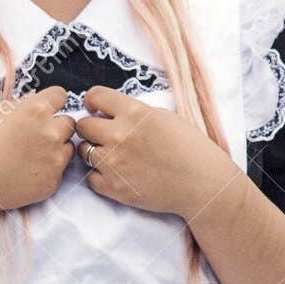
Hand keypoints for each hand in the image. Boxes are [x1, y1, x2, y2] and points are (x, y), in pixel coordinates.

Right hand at [0, 85, 74, 219]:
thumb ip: (20, 107)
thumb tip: (33, 105)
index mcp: (36, 109)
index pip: (60, 95)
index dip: (52, 102)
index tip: (47, 108)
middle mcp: (51, 132)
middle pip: (69, 123)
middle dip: (56, 126)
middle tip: (36, 136)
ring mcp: (54, 159)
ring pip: (68, 148)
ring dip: (55, 149)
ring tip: (29, 155)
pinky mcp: (52, 182)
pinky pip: (58, 171)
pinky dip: (47, 170)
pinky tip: (26, 172)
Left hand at [72, 85, 230, 218]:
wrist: (202, 183)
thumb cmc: (191, 149)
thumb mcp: (165, 117)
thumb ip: (136, 112)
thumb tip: (115, 113)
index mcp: (134, 113)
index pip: (95, 96)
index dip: (92, 101)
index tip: (94, 107)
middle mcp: (119, 136)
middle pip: (82, 125)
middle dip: (90, 127)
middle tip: (101, 133)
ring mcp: (114, 163)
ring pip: (82, 151)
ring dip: (93, 150)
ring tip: (110, 154)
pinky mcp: (114, 187)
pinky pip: (90, 178)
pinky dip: (99, 175)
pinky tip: (115, 173)